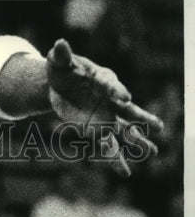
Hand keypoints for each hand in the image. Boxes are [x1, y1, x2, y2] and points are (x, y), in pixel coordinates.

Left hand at [46, 38, 163, 176]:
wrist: (58, 86)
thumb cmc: (63, 70)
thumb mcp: (59, 61)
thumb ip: (62, 55)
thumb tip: (60, 43)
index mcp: (102, 79)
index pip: (110, 84)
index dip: (117, 90)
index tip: (124, 97)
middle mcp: (110, 99)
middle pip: (128, 110)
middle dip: (142, 118)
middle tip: (158, 127)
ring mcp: (107, 116)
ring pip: (124, 130)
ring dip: (137, 141)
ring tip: (152, 152)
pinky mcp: (98, 129)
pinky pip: (108, 145)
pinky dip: (114, 159)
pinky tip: (124, 172)